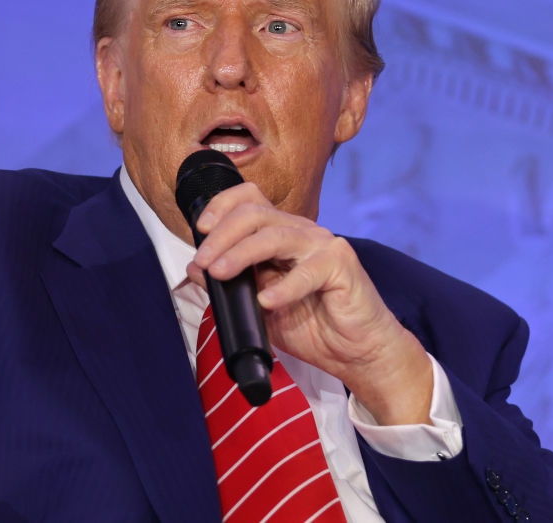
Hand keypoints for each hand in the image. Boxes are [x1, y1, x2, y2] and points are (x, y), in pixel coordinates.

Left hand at [187, 182, 433, 424]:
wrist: (356, 352)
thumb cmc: (312, 325)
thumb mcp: (258, 307)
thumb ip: (230, 286)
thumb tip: (196, 268)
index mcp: (280, 234)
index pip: (248, 200)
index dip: (221, 206)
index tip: (199, 229)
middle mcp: (300, 232)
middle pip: (255, 213)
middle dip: (221, 234)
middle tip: (205, 261)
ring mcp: (322, 245)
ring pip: (275, 234)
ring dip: (242, 253)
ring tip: (221, 273)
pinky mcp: (341, 266)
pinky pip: (308, 271)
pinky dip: (284, 286)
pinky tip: (267, 301)